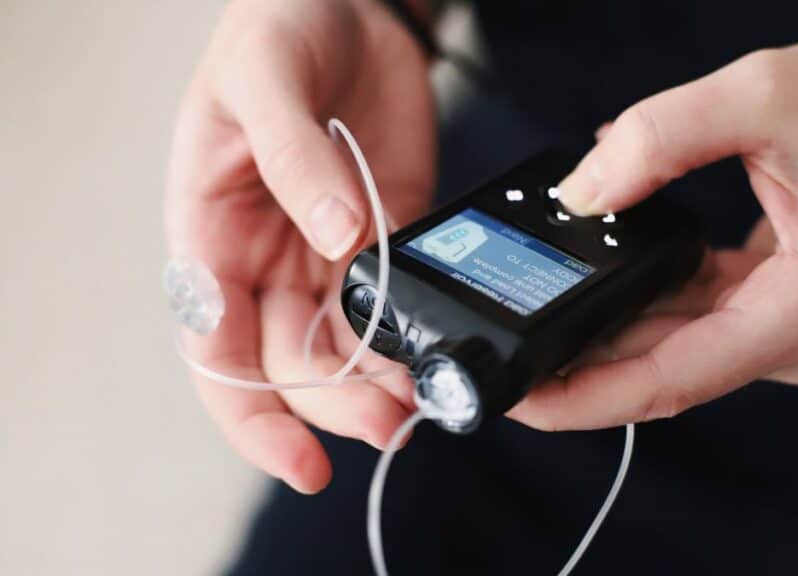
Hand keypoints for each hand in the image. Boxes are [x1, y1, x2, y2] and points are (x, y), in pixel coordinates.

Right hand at [165, 0, 433, 492]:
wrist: (347, 3)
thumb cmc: (276, 28)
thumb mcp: (265, 80)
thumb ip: (294, 160)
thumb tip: (335, 238)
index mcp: (210, 232)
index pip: (215, 350)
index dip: (252, 416)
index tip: (302, 462)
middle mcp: (264, 258)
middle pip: (288, 364)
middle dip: (337, 407)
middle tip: (395, 425)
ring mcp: (326, 252)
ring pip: (343, 348)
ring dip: (380, 385)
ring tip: (426, 398)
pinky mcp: (382, 238)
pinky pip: (390, 306)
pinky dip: (410, 339)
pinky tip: (438, 350)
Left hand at [511, 44, 797, 430]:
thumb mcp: (767, 94)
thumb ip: (665, 136)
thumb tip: (582, 191)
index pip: (675, 378)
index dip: (588, 397)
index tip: (520, 399)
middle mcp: (791, 338)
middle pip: (660, 368)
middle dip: (576, 363)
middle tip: (497, 351)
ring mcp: (778, 328)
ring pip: (667, 344)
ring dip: (600, 329)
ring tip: (527, 308)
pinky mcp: (766, 308)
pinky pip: (686, 315)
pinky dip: (637, 296)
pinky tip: (591, 272)